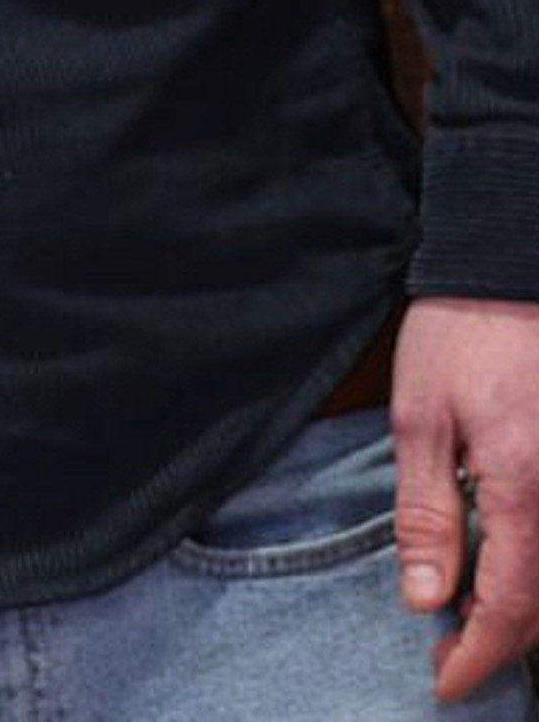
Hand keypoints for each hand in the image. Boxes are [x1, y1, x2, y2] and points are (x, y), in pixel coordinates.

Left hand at [394, 293, 538, 701]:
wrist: (516, 266)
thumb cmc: (462, 332)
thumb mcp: (420, 416)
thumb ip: (427, 512)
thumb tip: (427, 598)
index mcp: (526, 489)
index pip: (512, 608)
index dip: (478, 655)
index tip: (444, 681)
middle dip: (501, 641)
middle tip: (448, 653)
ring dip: (526, 610)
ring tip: (472, 619)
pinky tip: (507, 568)